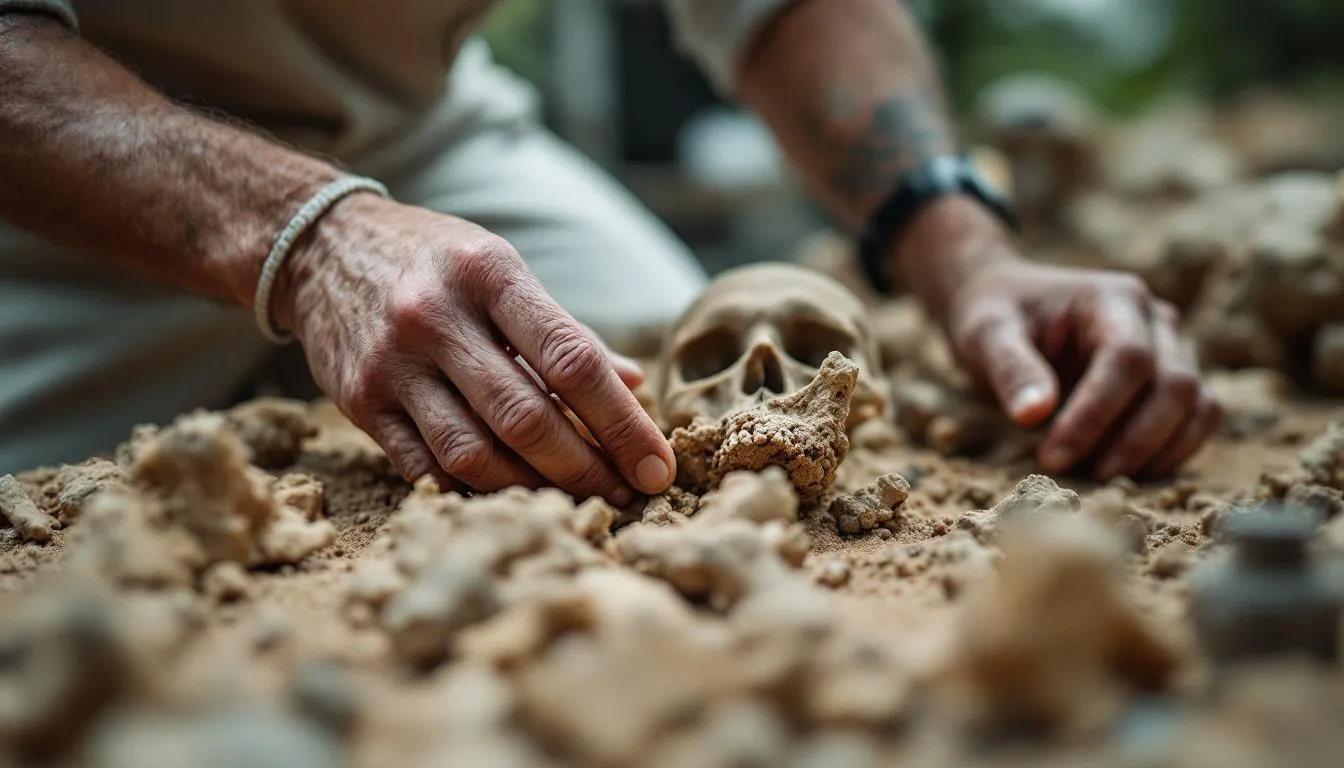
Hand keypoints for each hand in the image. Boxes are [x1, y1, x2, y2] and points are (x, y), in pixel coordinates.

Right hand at [271, 193, 675, 503]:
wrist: (321, 246)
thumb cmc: (436, 261)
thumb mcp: (502, 269)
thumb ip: (566, 330)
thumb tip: (635, 384)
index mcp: (489, 273)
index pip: (572, 360)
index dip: (623, 422)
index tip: (657, 464)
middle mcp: (436, 316)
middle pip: (527, 417)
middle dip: (588, 468)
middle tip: (627, 496)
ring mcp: (392, 363)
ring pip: (474, 452)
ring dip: (534, 488)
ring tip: (578, 501)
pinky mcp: (359, 401)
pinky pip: (425, 466)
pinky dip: (474, 489)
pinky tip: (512, 496)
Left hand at [945, 258, 1221, 479]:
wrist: (1008, 304)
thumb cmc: (997, 318)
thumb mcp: (987, 336)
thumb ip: (1011, 370)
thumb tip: (1034, 415)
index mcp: (1113, 296)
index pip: (1128, 358)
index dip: (1097, 414)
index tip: (1052, 457)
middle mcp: (1156, 319)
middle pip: (1174, 386)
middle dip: (1129, 442)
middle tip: (1074, 476)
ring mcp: (1174, 348)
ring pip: (1195, 406)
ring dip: (1152, 453)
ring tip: (1093, 476)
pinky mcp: (1176, 378)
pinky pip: (1199, 418)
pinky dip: (1169, 452)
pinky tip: (1119, 470)